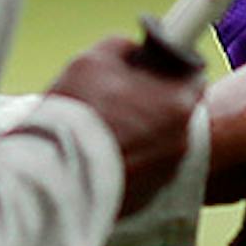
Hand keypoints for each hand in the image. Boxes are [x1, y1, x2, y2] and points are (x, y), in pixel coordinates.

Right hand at [46, 36, 202, 218]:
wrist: (53, 174)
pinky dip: (128, 160)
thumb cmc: (77, 114)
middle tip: (119, 97)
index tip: (153, 67)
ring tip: (104, 129)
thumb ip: (123, 48)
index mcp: (178, 103)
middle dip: (151, 102)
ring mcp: (165, 173)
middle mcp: (180, 141)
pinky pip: (143, 170)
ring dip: (139, 133)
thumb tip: (131, 51)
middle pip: (174, 111)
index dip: (170, 67)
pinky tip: (101, 153)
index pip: (192, 75)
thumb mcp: (94, 60)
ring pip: (158, 142)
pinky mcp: (146, 197)